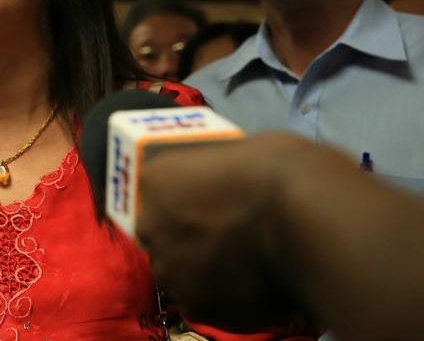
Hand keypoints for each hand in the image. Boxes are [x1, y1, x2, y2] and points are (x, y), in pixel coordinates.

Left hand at [135, 133, 314, 329]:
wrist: (308, 217)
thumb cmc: (280, 170)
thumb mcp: (236, 152)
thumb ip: (215, 176)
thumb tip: (223, 185)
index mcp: (154, 179)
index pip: (153, 198)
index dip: (179, 207)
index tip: (203, 210)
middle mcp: (152, 227)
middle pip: (164, 239)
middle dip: (189, 241)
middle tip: (228, 238)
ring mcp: (174, 272)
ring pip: (184, 276)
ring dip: (207, 273)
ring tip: (248, 264)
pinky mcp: (202, 309)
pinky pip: (212, 305)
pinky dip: (231, 299)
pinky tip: (260, 284)